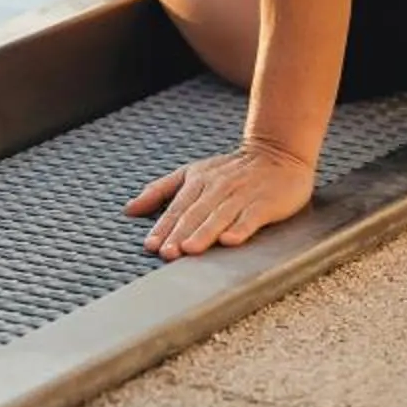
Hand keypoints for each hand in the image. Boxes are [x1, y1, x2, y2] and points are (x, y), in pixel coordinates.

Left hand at [125, 142, 316, 258]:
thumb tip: (129, 210)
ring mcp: (242, 194)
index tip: (151, 246)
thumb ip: (160, 191)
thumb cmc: (230, 170)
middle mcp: (218, 187)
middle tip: (167, 253)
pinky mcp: (265, 203)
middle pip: (195, 213)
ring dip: (204, 233)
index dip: (163, 227)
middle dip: (180, 233)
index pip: (177, 207)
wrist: (278, 153)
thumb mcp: (191, 174)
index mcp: (198, 180)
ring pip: (219, 215)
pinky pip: (251, 216)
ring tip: (190, 250)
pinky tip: (230, 240)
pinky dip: (241, 228)